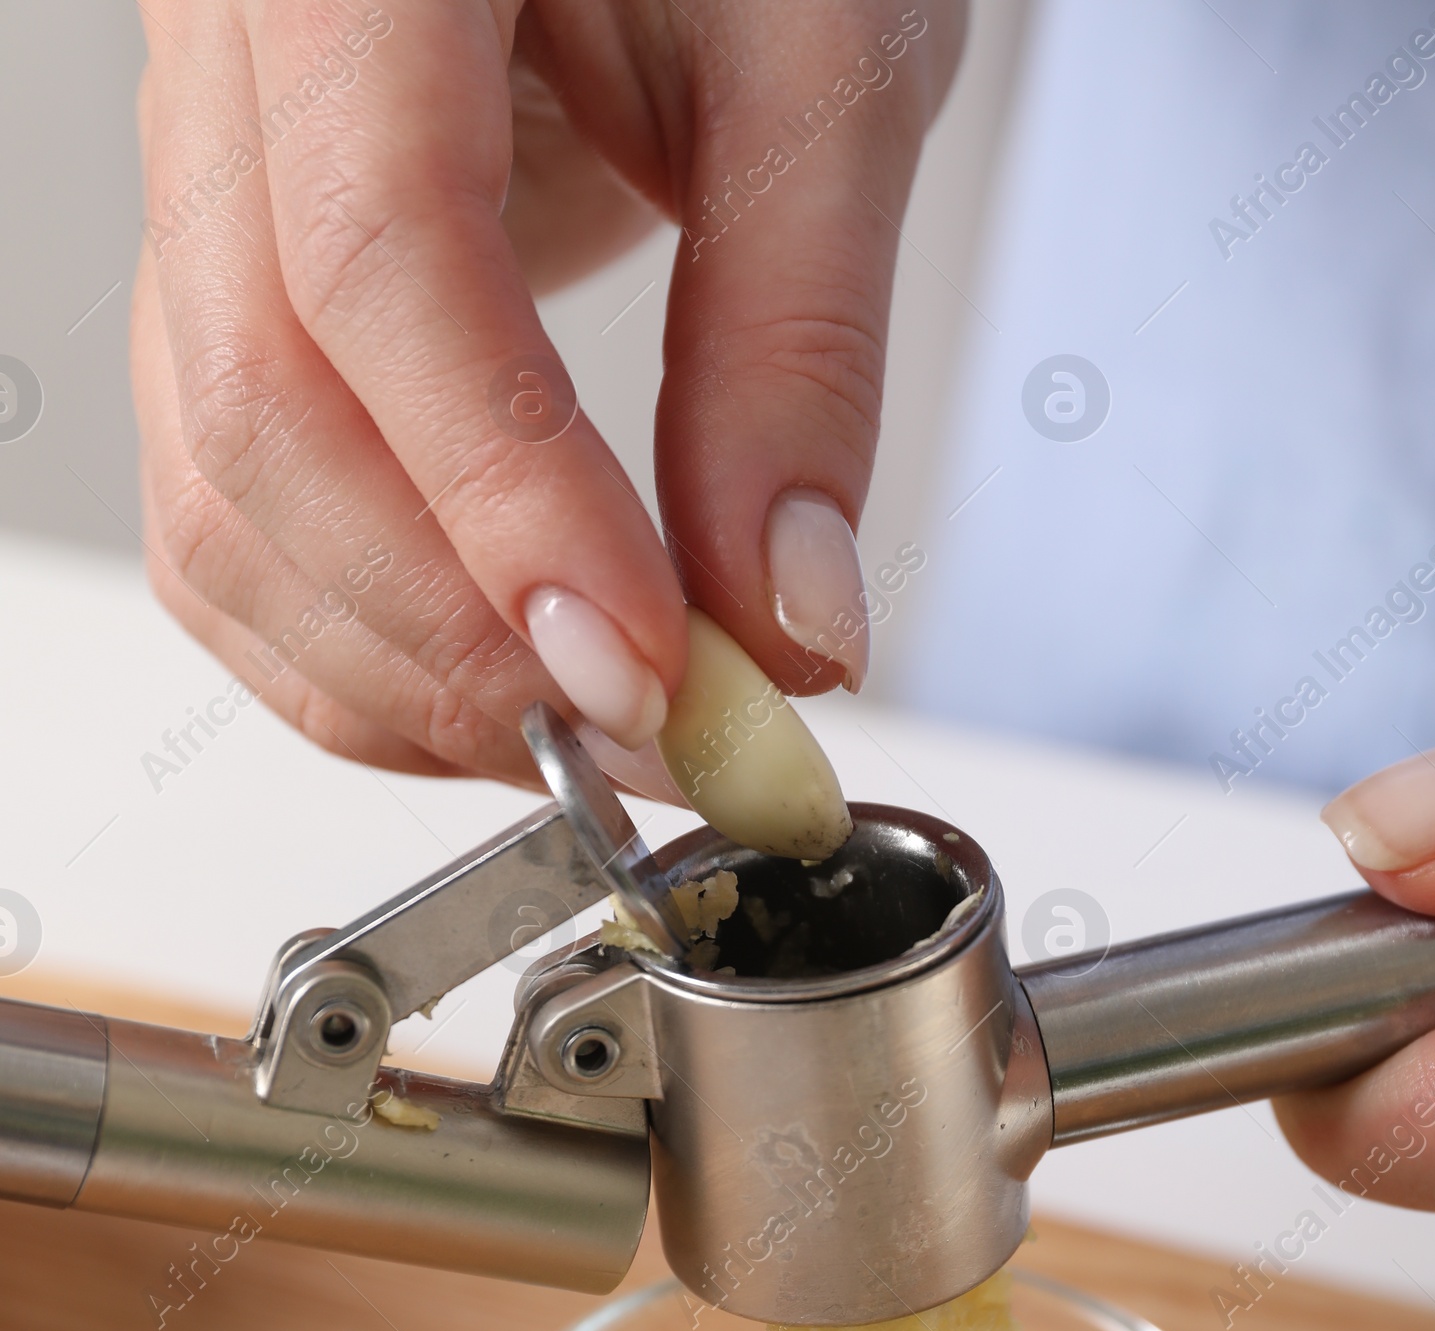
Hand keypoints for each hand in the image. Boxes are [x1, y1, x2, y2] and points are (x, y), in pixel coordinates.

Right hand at [133, 1, 961, 782]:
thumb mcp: (819, 60)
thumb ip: (800, 343)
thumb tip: (786, 624)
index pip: (376, 259)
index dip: (508, 502)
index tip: (649, 670)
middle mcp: (223, 58)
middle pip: (268, 408)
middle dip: (462, 634)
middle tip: (653, 742)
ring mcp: (198, 188)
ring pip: (223, 494)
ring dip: (405, 674)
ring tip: (593, 739)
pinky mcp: (223, 292)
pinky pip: (224, 514)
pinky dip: (349, 649)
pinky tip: (487, 694)